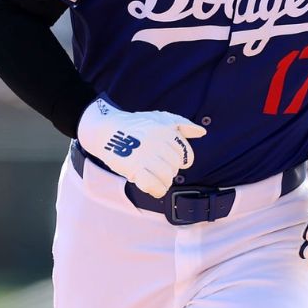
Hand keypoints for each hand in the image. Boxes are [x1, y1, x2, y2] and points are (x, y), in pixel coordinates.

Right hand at [76, 96, 204, 198]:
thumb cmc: (135, 125)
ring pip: (167, 178)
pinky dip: (155, 189)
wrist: (106, 129)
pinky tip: (150, 185)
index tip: (165, 157)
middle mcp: (158, 142)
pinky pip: (155, 186)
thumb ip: (182, 124)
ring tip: (152, 174)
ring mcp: (146, 156)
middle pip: (176, 168)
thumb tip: (202, 132)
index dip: (178, 160)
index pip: (186, 156)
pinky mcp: (134, 168)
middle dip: (168, 169)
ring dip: (162, 180)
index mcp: (167, 130)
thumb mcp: (160, 118)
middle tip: (155, 165)